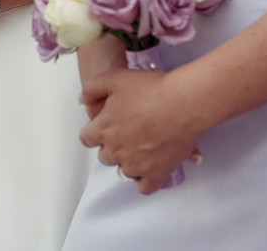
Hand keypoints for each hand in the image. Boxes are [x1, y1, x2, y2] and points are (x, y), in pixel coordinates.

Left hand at [79, 68, 204, 194]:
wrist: (185, 101)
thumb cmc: (152, 89)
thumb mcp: (114, 78)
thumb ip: (91, 88)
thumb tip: (82, 100)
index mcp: (102, 129)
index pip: (86, 139)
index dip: (96, 132)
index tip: (108, 127)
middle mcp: (115, 151)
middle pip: (105, 156)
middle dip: (113, 146)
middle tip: (129, 133)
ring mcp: (135, 165)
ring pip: (124, 171)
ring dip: (130, 162)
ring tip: (144, 147)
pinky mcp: (156, 174)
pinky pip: (144, 188)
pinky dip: (146, 180)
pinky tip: (151, 166)